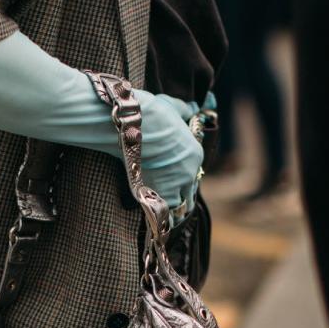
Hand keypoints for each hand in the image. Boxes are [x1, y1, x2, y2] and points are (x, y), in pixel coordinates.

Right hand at [135, 90, 202, 217]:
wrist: (133, 124)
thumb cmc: (152, 113)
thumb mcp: (173, 107)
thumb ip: (184, 110)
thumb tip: (191, 107)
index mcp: (195, 154)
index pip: (193, 176)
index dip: (183, 181)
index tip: (174, 182)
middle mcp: (188, 173)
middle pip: (188, 196)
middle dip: (180, 199)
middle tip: (168, 201)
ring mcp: (173, 185)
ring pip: (178, 208)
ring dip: (171, 211)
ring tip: (161, 215)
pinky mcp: (155, 194)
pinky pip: (163, 214)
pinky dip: (159, 218)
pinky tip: (154, 220)